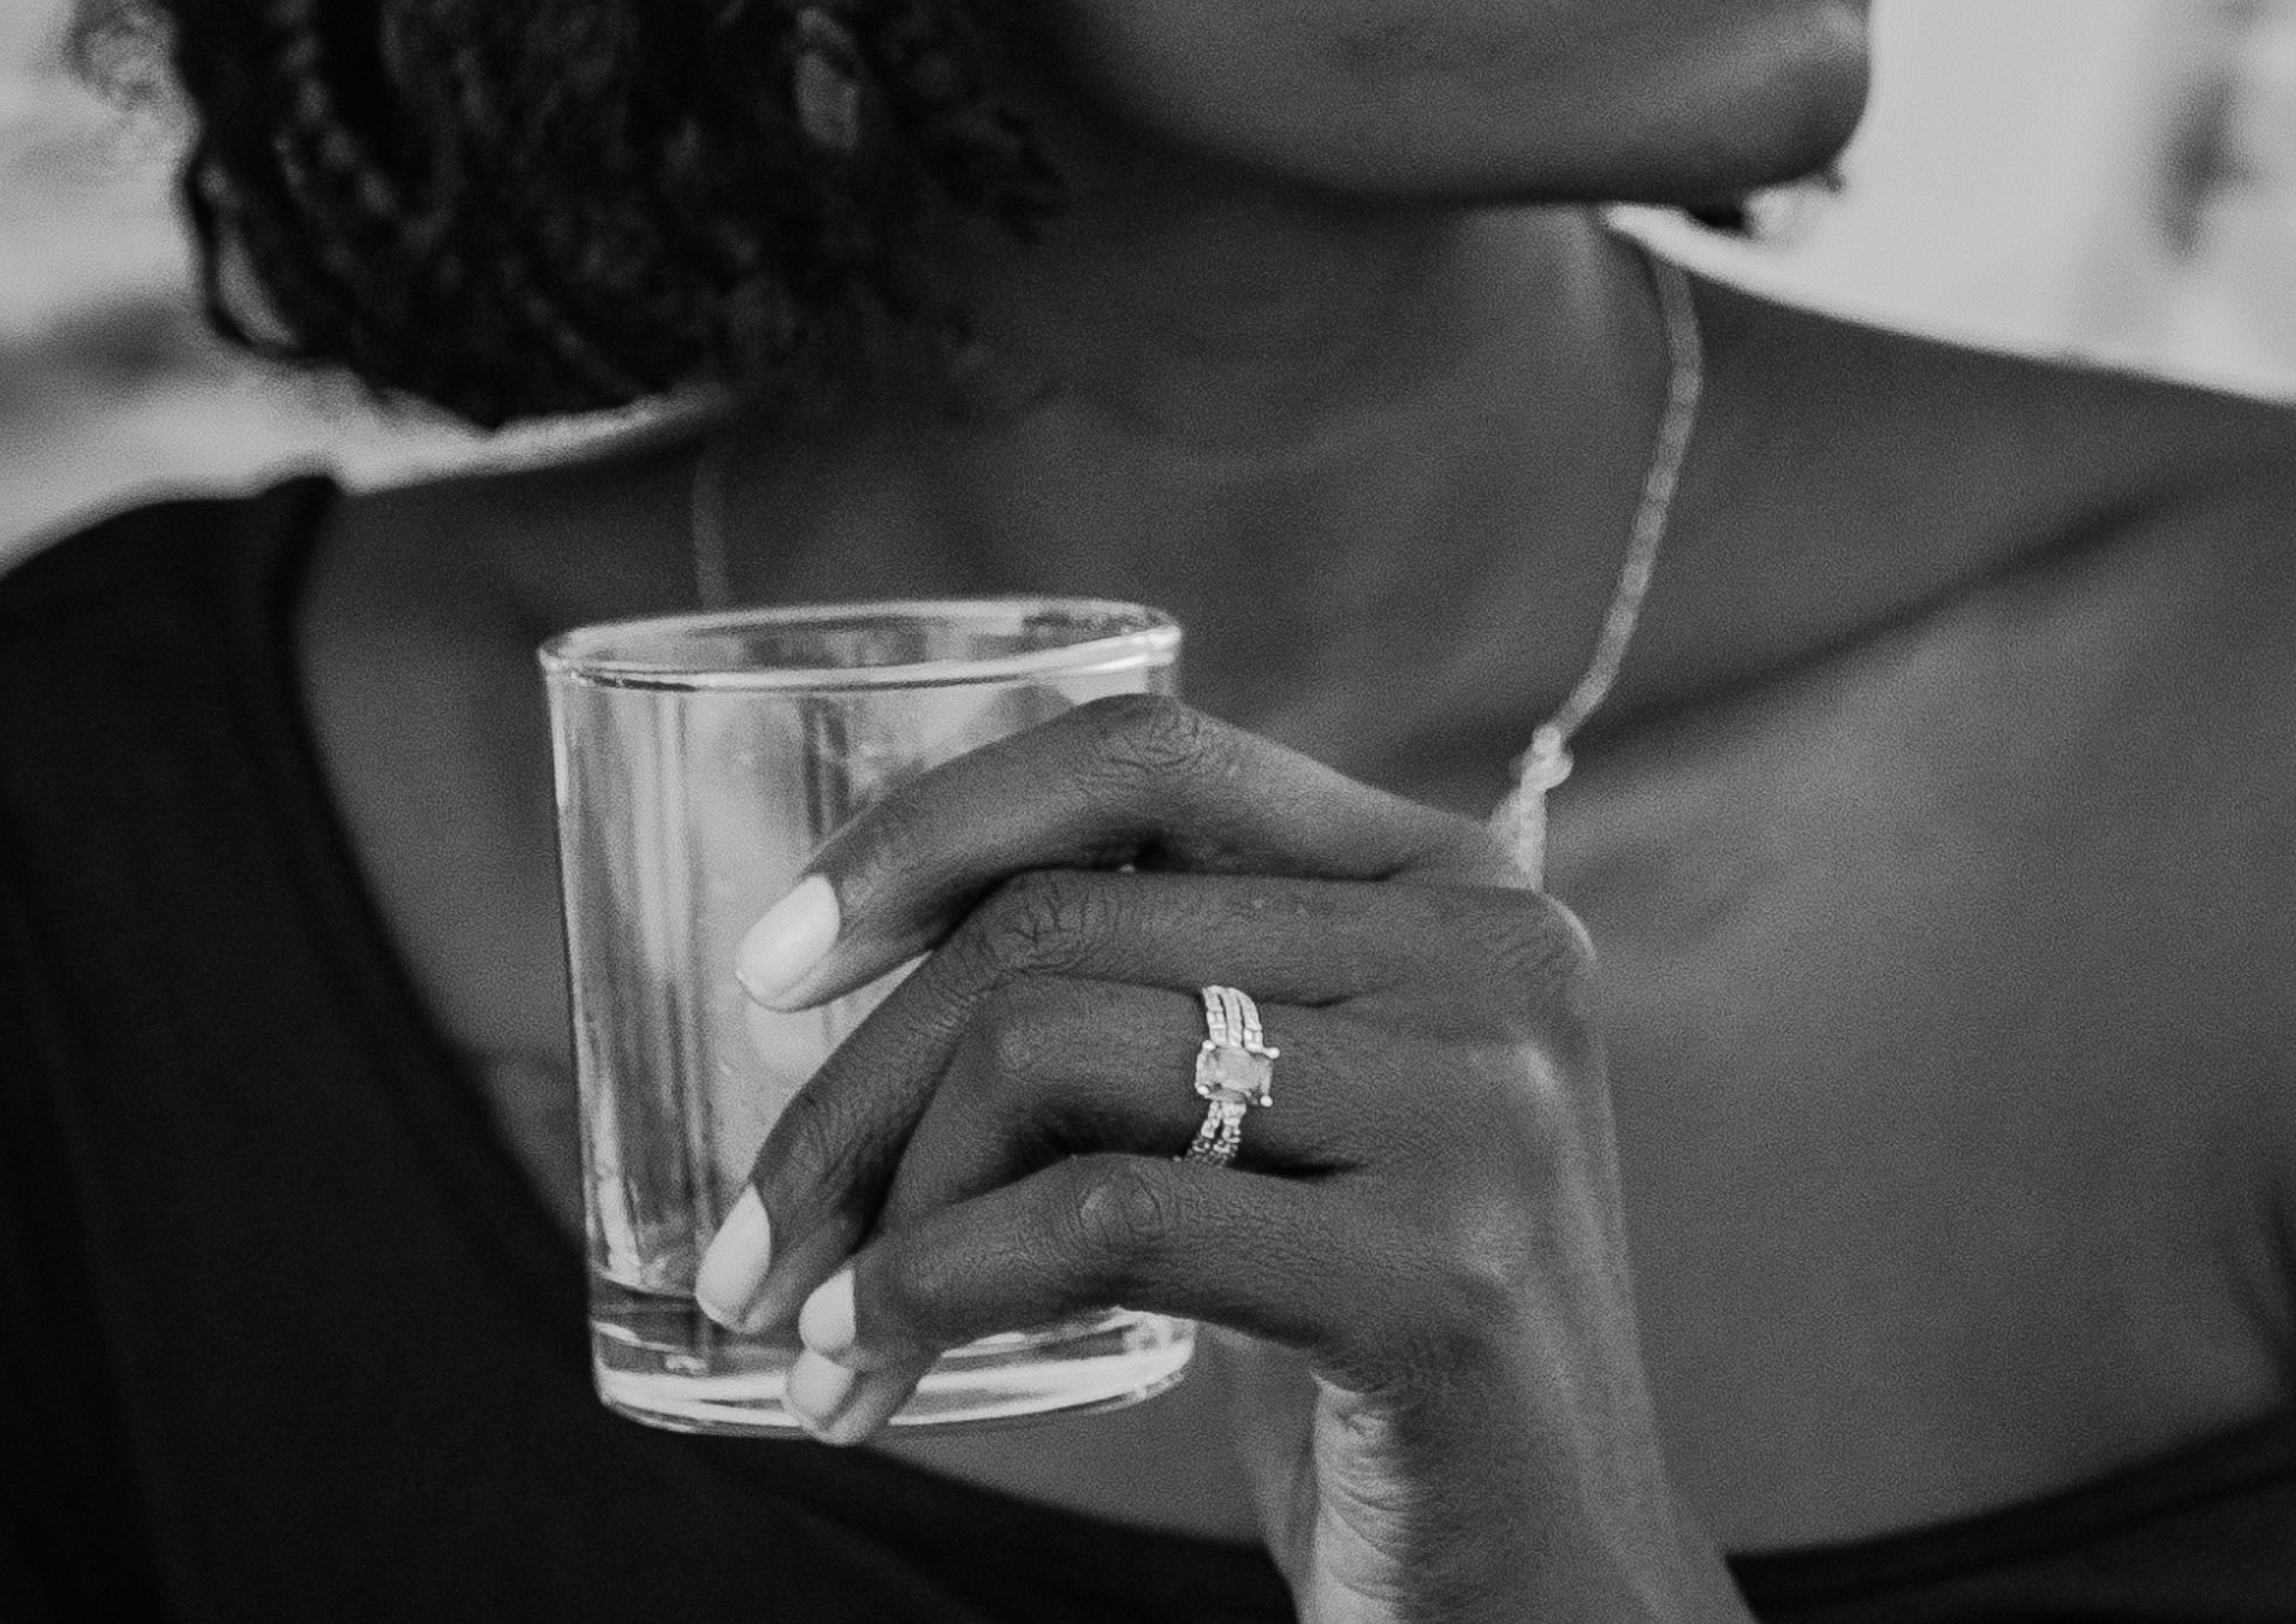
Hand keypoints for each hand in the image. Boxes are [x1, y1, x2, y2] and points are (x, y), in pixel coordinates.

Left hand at [694, 694, 1733, 1623]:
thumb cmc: (1377, 1352)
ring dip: (874, 1208)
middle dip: (849, 1093)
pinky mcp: (1440, 1277)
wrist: (1548, 1583)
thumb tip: (879, 932)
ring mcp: (1481, 1111)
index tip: (771, 967)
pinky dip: (935, 1287)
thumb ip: (1188, 993)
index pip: (1147, 754)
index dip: (926, 831)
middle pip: (1061, 925)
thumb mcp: (1305, 1123)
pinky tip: (874, 1363)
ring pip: (1057, 1051)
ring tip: (808, 1330)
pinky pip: (1099, 1224)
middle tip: (747, 1244)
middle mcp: (1494, 958)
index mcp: (1458, 884)